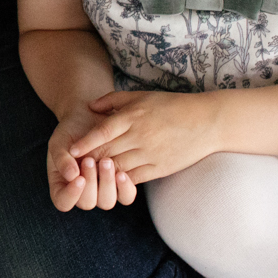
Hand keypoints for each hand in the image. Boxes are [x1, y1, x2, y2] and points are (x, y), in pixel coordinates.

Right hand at [46, 103, 135, 209]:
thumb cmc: (70, 132)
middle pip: (87, 203)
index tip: (78, 178)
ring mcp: (102, 190)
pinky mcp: (119, 184)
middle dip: (90, 183)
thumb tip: (71, 176)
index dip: (70, 195)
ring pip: (107, 202)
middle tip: (90, 160)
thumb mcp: (59, 142)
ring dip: (107, 184)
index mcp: (62, 186)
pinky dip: (125, 187)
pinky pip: (125, 196)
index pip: (63, 202)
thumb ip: (61, 159)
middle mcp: (82, 193)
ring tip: (106, 161)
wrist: (89, 117)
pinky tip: (123, 173)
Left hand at [66, 88, 218, 185]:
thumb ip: (113, 100)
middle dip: (88, 160)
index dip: (85, 142)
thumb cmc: (171, 106)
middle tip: (73, 166)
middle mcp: (139, 136)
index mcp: (132, 117)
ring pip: (118, 168)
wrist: (206, 121)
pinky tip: (111, 181)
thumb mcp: (141, 96)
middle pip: (106, 152)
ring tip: (87, 175)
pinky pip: (135, 178)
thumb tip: (90, 107)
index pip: (102, 132)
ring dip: (101, 173)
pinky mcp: (160, 168)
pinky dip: (121, 181)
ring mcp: (150, 154)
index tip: (71, 150)